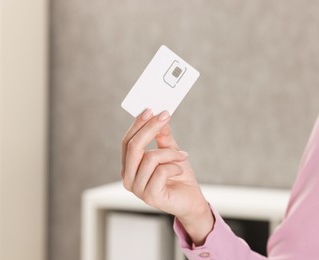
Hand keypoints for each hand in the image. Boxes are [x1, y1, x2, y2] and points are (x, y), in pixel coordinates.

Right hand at [121, 109, 213, 244]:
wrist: (191, 200)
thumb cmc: (179, 176)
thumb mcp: (171, 151)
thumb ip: (162, 136)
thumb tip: (159, 116)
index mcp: (129, 166)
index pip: (127, 142)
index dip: (138, 125)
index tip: (151, 110)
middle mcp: (128, 178)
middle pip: (133, 147)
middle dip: (150, 128)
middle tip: (165, 116)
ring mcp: (137, 189)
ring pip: (150, 158)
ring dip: (170, 153)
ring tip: (182, 156)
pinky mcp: (150, 196)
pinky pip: (161, 171)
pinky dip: (174, 166)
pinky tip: (180, 170)